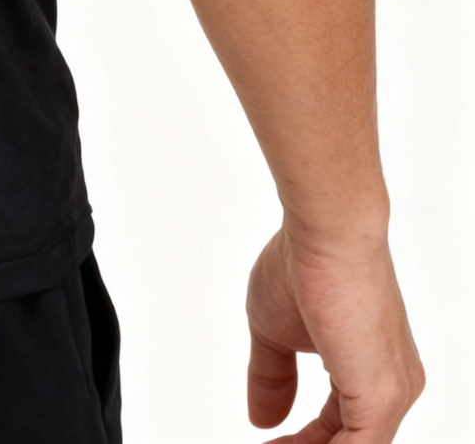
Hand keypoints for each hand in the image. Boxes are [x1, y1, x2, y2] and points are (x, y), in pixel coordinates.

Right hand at [246, 223, 423, 441]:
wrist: (326, 233)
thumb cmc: (305, 265)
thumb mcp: (275, 331)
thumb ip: (272, 377)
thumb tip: (262, 419)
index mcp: (373, 372)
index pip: (340, 429)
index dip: (301, 442)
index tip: (266, 441)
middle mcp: (394, 388)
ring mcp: (393, 394)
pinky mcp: (382, 396)